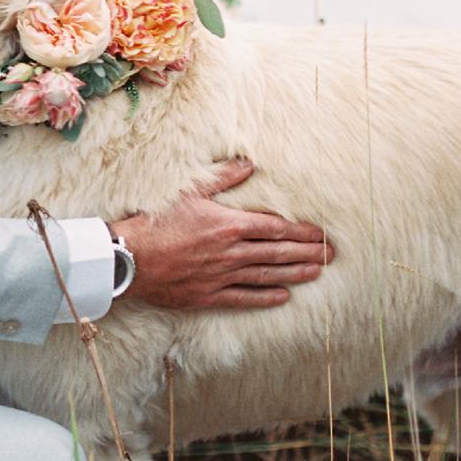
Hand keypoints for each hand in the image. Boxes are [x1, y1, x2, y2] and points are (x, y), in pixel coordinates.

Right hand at [117, 158, 332, 311]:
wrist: (129, 258)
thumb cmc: (156, 220)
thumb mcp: (190, 191)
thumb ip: (223, 178)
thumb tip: (248, 163)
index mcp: (229, 224)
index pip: (276, 228)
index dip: (301, 231)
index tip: (321, 234)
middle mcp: (231, 252)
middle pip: (278, 252)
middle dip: (307, 253)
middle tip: (332, 255)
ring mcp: (221, 276)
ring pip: (267, 275)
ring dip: (294, 274)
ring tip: (317, 273)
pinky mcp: (208, 296)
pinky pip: (244, 297)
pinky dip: (265, 297)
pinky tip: (284, 296)